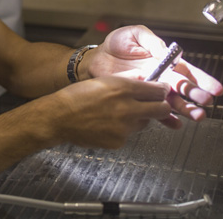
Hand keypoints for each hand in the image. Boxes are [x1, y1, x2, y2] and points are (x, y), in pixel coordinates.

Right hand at [53, 75, 172, 149]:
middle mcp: (127, 108)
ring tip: (117, 114)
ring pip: (144, 123)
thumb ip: (127, 81)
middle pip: (162, 110)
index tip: (162, 92)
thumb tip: (145, 80)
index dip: (162, 91)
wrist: (59, 117)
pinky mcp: (119, 141)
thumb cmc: (77, 96)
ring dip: (138, 118)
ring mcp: (124, 128)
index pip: (158, 91)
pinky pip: (129, 134)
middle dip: (162, 107)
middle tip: (157, 106)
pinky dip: (123, 130)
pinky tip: (108, 124)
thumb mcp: (103, 81)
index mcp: (123, 89)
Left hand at [84, 25, 222, 125]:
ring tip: (197, 116)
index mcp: (165, 61)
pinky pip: (156, 111)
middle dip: (196, 95)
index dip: (202, 79)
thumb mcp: (136, 34)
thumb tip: (169, 50)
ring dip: (186, 109)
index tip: (215, 88)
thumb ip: (153, 41)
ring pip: (173, 102)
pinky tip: (176, 124)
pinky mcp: (141, 99)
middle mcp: (162, 77)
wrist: (97, 59)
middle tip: (206, 102)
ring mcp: (152, 90)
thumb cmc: (117, 44)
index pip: (188, 71)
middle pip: (184, 88)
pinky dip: (166, 119)